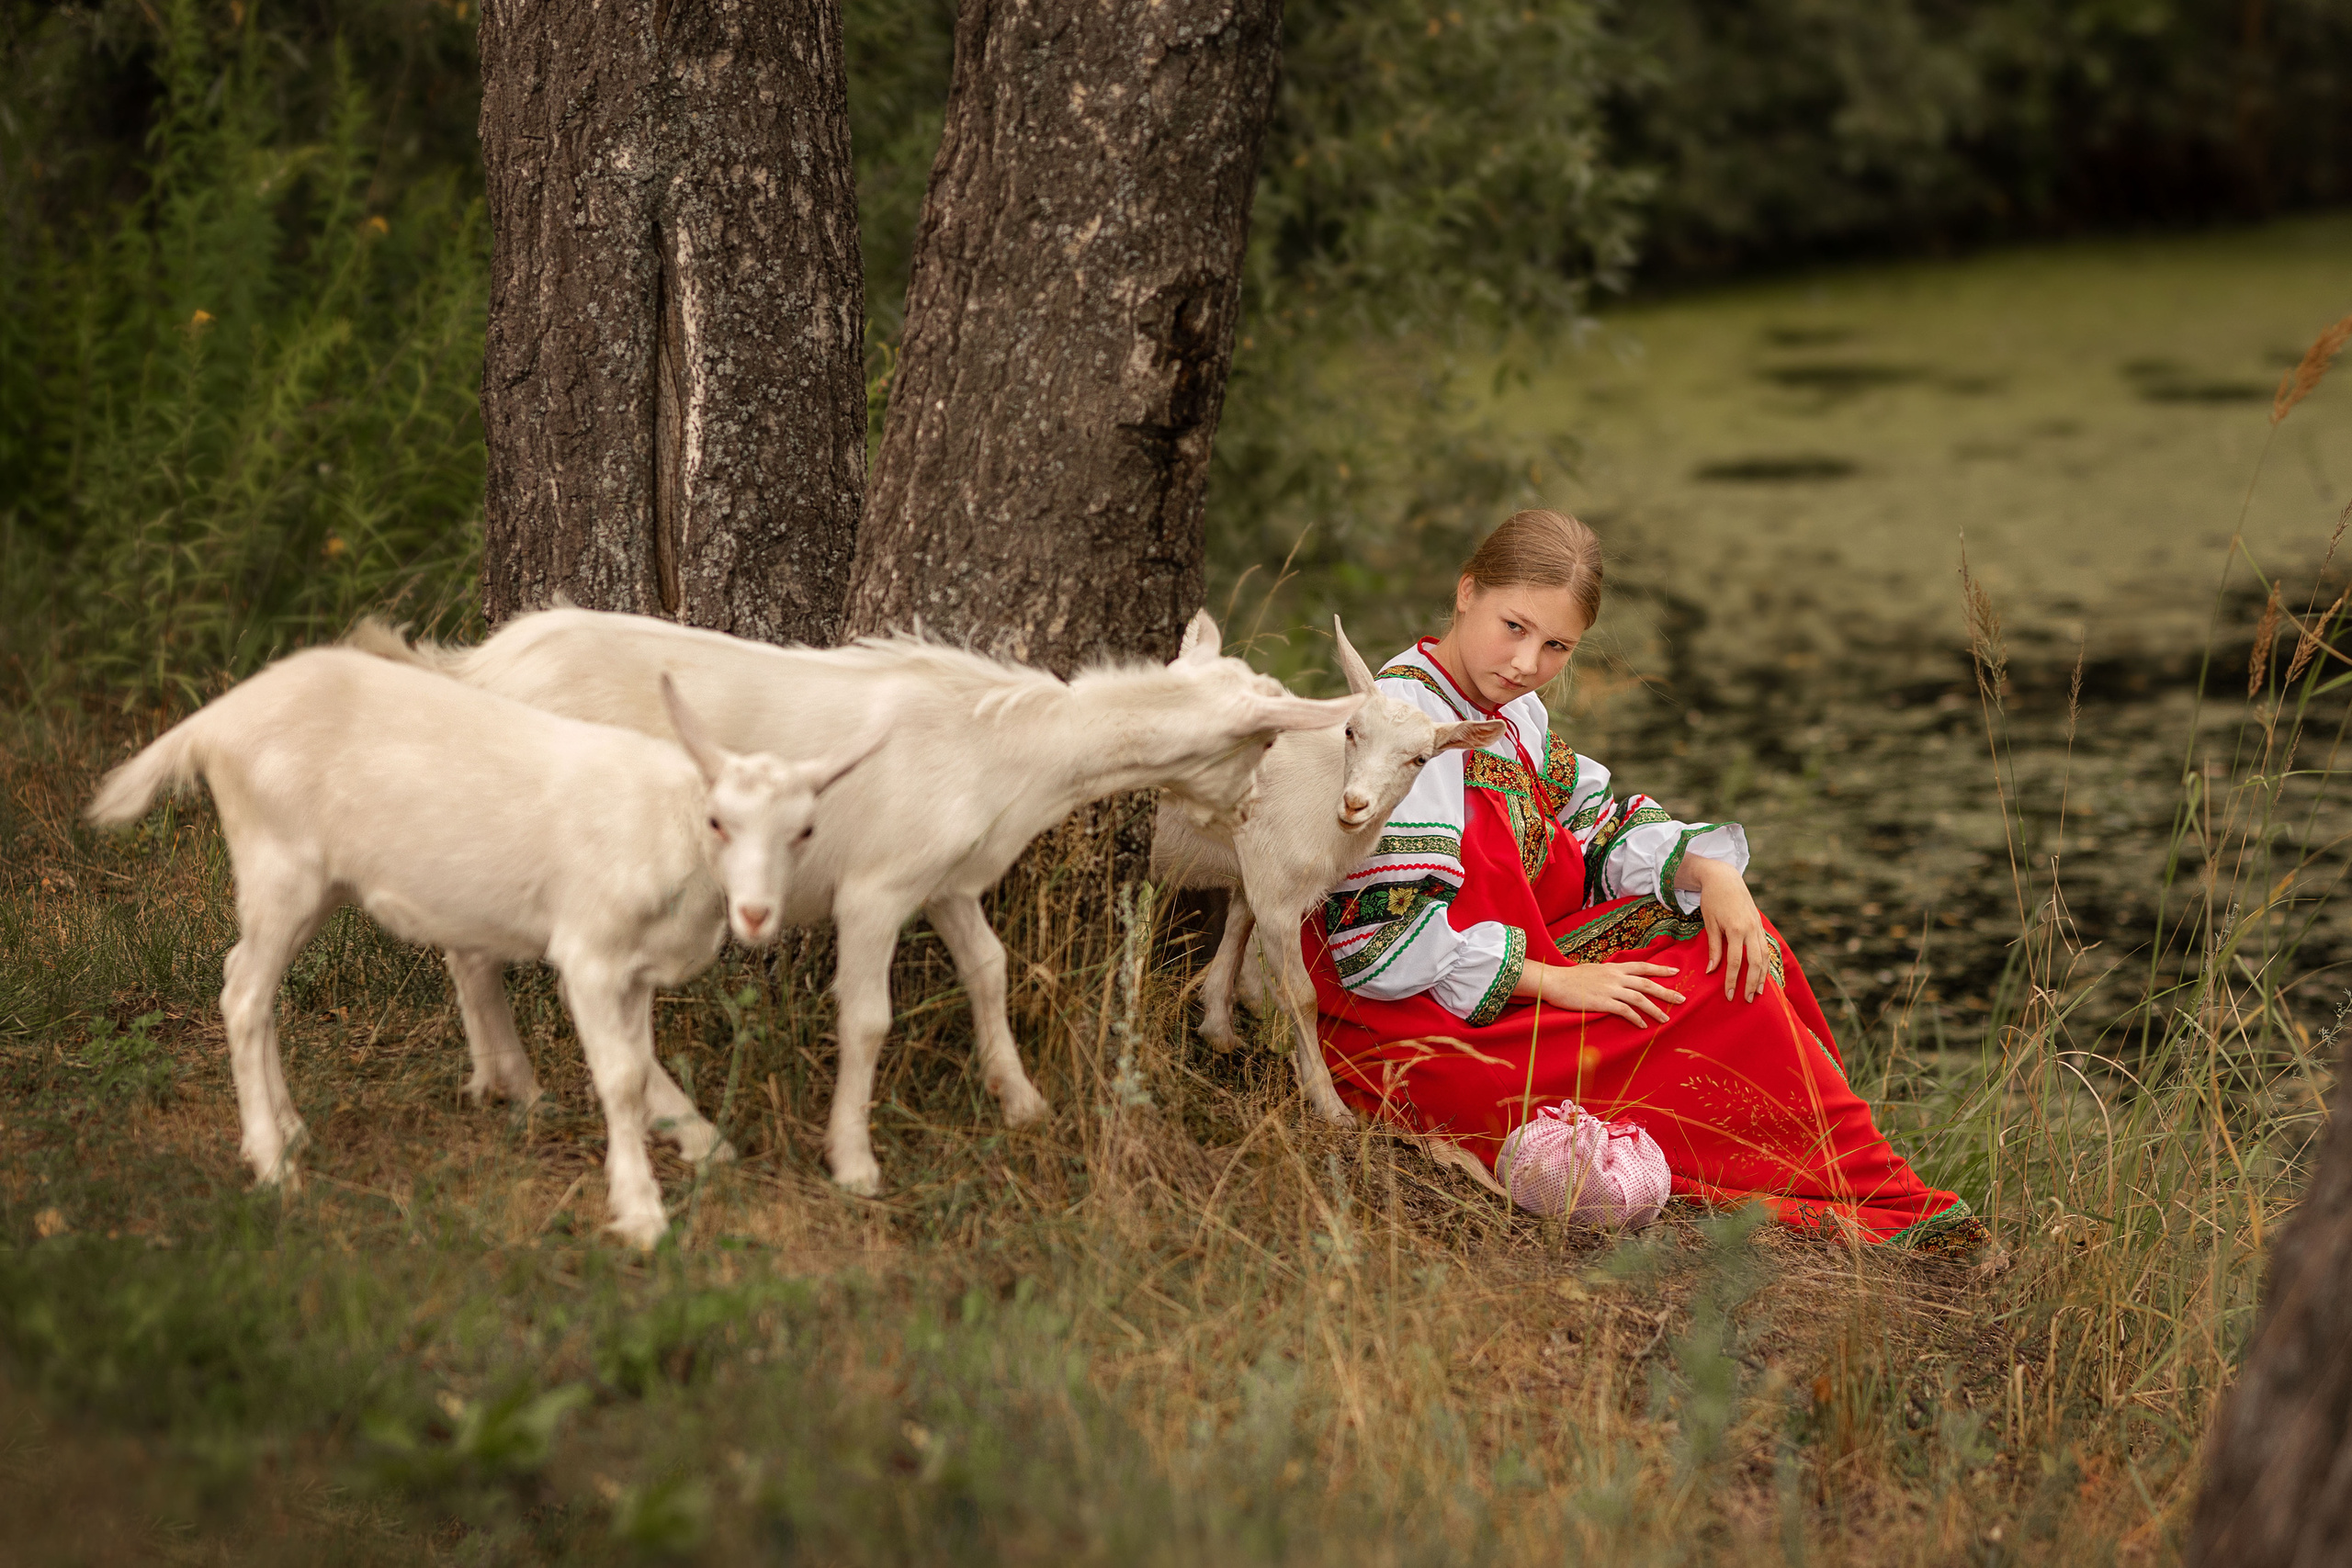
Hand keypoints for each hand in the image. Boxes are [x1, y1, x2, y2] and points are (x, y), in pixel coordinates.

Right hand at [1518, 958, 1683, 1026]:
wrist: (1555, 981)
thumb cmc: (1571, 978)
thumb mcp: (1594, 970)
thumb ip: (1609, 974)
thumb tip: (1618, 979)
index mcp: (1614, 968)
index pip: (1642, 966)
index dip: (1660, 968)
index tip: (1675, 970)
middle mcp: (1616, 977)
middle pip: (1647, 983)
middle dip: (1666, 992)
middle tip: (1682, 999)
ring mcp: (1610, 989)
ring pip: (1640, 999)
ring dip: (1655, 1010)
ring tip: (1666, 1019)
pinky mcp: (1603, 1002)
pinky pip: (1625, 1011)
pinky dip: (1637, 1019)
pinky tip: (1643, 1026)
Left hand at [1686, 856, 1771, 1001]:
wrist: (1724, 877)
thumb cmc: (1712, 900)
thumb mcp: (1709, 923)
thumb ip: (1713, 947)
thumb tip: (1712, 971)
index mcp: (1735, 929)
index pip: (1735, 962)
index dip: (1732, 980)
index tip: (1729, 995)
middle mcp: (1750, 929)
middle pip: (1755, 962)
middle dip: (1751, 983)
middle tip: (1746, 1000)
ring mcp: (1757, 926)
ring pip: (1764, 956)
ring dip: (1762, 976)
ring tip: (1758, 992)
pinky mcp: (1759, 924)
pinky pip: (1765, 947)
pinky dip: (1766, 962)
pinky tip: (1763, 973)